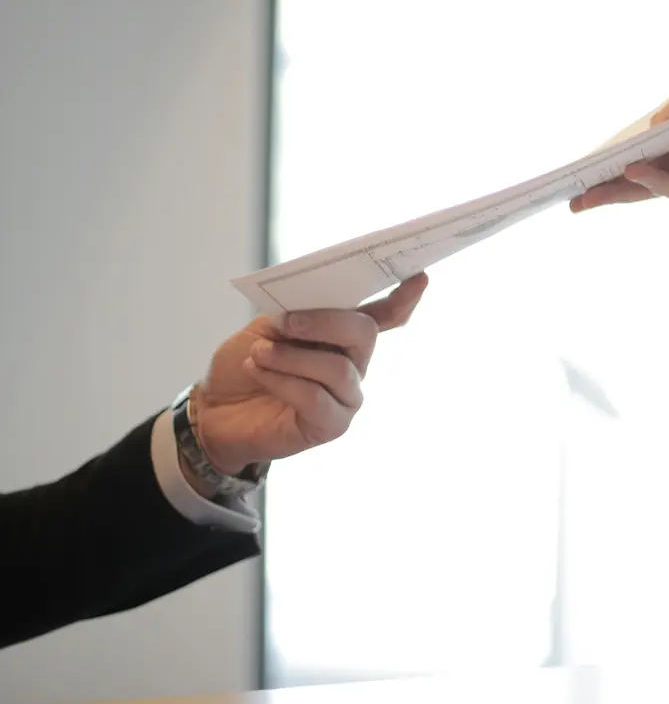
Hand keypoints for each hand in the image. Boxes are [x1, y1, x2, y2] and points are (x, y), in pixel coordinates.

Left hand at [187, 274, 427, 483]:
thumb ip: (296, 309)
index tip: (420, 278)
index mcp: (344, 335)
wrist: (214, 408)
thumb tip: (314, 295)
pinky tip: (260, 372)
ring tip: (259, 353)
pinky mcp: (331, 425)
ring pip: (337, 368)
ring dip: (291, 357)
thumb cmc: (246, 362)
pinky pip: (316, 398)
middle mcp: (354, 365)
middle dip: (326, 322)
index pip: (385, 316)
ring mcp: (346, 397)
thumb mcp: (268, 325)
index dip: (404, 299)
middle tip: (286, 323)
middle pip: (364, 334)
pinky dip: (282, 381)